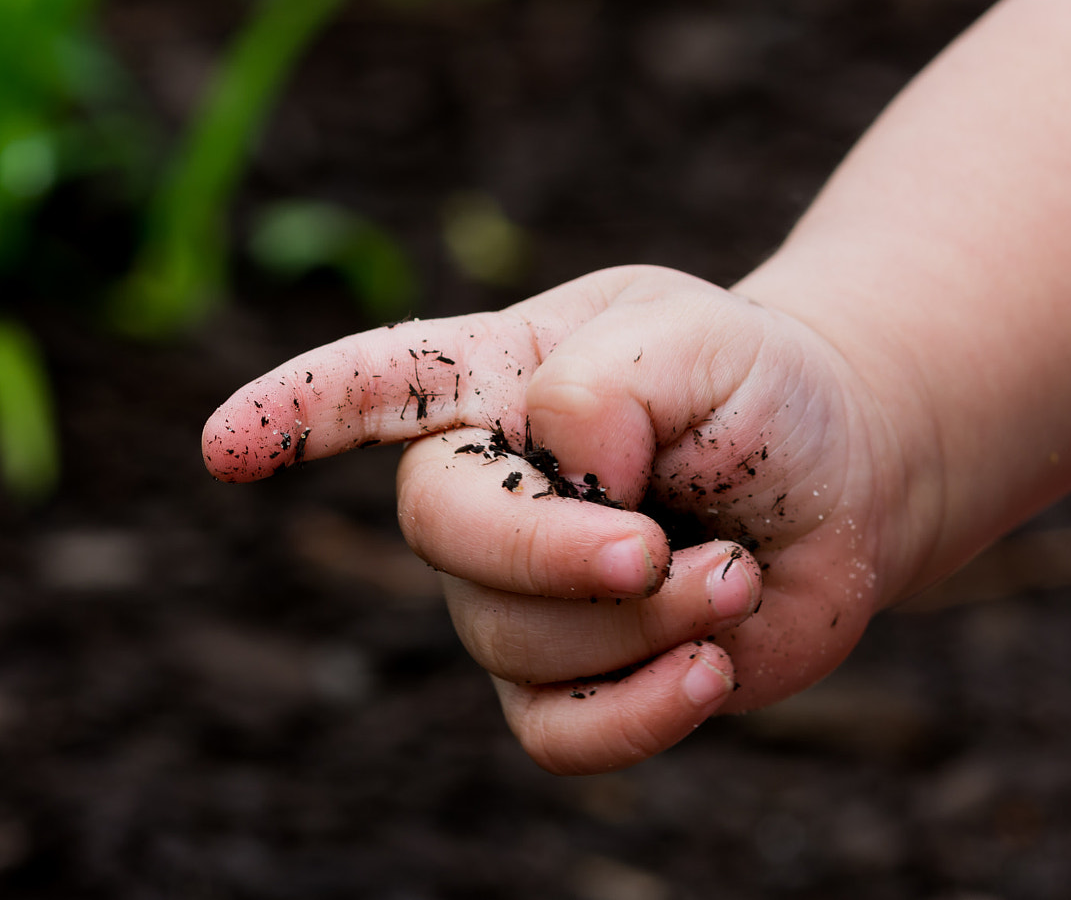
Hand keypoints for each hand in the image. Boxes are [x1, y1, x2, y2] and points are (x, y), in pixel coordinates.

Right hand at [204, 265, 926, 773]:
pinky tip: (706, 667)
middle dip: (548, 551)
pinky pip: (555, 732)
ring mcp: (520, 593)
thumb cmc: (762, 392)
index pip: (377, 385)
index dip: (299, 413)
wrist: (847, 479)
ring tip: (731, 572)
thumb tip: (552, 471)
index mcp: (500, 381)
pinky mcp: (574, 679)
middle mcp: (487, 491)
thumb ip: (607, 382)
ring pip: (513, 637)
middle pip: (439, 528)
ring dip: (641, 617)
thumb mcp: (705, 340)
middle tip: (656, 546)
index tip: (223, 448)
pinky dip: (636, 712)